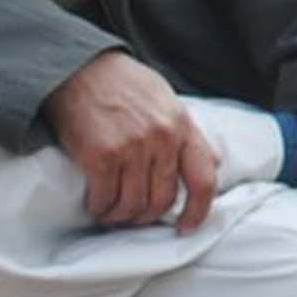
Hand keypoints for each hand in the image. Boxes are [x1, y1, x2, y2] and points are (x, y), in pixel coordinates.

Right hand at [45, 49, 214, 230]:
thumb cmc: (126, 87)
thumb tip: (213, 163)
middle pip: (164, 199)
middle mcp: (162, 139)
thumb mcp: (169, 103)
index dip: (199, 211)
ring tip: (114, 214)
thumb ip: (190, 135)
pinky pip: (105, 198)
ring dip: (122, 217)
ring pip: (133, 204)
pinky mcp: (101, 155)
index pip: (205, 180)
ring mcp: (132, 148)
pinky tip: (97, 205)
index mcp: (184, 127)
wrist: (83, 70)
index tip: (188, 226)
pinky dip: (100, 209)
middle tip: (136, 219)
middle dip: (149, 217)